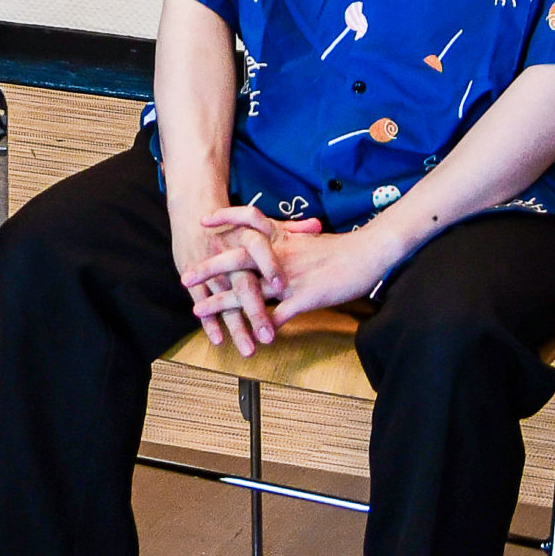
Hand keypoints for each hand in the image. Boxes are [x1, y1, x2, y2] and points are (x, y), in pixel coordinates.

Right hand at [167, 193, 280, 354]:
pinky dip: (210, 322)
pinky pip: (203, 304)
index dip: (269, 265)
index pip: (257, 248)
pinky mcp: (196, 281)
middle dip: (255, 310)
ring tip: (249, 349)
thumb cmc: (236, 227)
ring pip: (224, 301)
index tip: (281, 284)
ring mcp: (209, 269)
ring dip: (236, 326)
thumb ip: (290, 229)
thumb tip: (317, 226)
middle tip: (268, 334)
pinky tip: (219, 340)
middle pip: (242, 283)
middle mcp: (227, 254)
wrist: (194, 217)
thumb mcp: (262, 226)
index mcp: (245, 236)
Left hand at [185, 203, 395, 325]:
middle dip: (209, 268)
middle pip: (238, 258)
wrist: (369, 254)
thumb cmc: (341, 249)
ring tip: (199, 310)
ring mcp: (290, 278)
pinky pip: (277, 316)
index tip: (203, 220)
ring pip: (249, 290)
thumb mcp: (309, 238)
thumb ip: (288, 237)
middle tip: (186, 277)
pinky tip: (243, 337)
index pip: (249, 219)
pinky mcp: (304, 299)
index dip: (226, 217)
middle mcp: (281, 256)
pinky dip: (260, 327)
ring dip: (222, 303)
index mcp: (283, 238)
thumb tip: (272, 235)